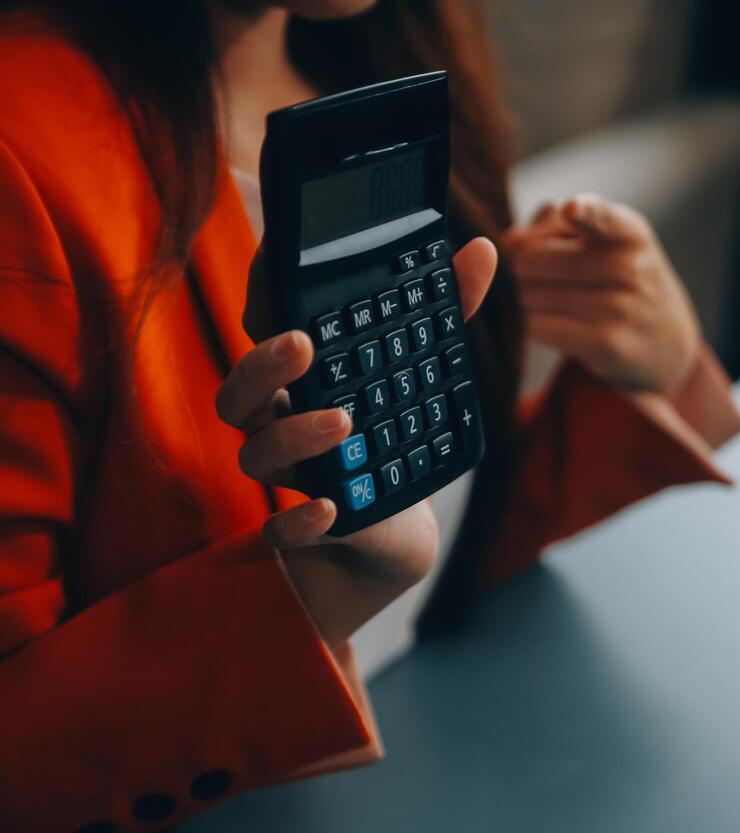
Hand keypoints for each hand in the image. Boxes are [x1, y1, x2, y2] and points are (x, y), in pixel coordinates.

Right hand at [216, 237, 497, 649]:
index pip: (265, 338)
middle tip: (302, 344)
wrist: (398, 539)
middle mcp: (283, 429)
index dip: (261, 304)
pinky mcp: (307, 534)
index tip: (278, 262)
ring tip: (343, 422)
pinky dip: (298, 524)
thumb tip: (483, 250)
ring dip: (293, 436)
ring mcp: (291, 482)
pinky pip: (280, 533)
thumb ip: (446, 314)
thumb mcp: (425, 377)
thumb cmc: (397, 445)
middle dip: (261, 367)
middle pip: (239, 395)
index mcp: (302, 386)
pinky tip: (330, 509)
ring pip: (256, 457)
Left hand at [504, 193, 700, 393]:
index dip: (584, 212)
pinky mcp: (605, 343)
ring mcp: (619, 308)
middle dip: (521, 268)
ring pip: (530, 295)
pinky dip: (530, 324)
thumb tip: (510, 241)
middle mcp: (629, 267)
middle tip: (537, 277)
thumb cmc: (619, 279)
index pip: (604, 218)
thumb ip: (552, 225)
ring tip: (547, 300)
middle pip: (533, 259)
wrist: (665, 341)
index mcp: (629, 232)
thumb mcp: (603, 240)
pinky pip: (538, 327)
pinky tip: (545, 323)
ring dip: (524, 298)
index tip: (571, 209)